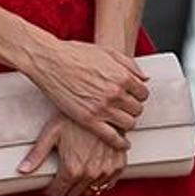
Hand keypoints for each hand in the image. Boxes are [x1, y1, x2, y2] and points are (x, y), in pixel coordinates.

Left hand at [19, 114, 128, 195]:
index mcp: (72, 169)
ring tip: (77, 172)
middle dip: (66, 187)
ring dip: (83, 185)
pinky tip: (93, 173)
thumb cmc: (75, 117)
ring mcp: (106, 170)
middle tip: (62, 174)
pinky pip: (108, 184)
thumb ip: (36, 154)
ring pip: (91, 191)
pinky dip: (100, 181)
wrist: (101, 106)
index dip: (50, 189)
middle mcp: (90, 173)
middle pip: (73, 193)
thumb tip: (22, 170)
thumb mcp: (51, 133)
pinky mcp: (118, 165)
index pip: (58, 192)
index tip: (49, 184)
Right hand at [28, 38, 147, 148]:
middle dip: (132, 109)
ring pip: (128, 124)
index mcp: (122, 76)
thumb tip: (145, 78)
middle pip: (137, 110)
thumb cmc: (75, 54)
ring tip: (119, 121)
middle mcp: (115, 93)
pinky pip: (112, 137)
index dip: (138, 96)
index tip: (132, 98)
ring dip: (126, 123)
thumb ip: (129, 65)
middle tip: (124, 109)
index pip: (143, 94)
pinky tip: (121, 143)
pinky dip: (119, 142)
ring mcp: (102, 108)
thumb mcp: (107, 52)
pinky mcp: (88, 120)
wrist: (50, 61)